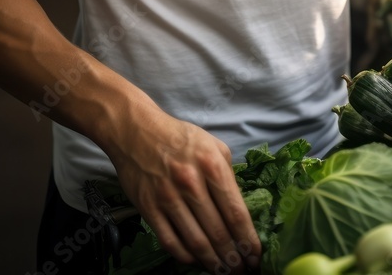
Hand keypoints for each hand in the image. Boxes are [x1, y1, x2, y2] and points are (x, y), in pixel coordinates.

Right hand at [107, 107, 260, 271]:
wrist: (136, 131)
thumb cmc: (179, 138)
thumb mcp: (212, 145)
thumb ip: (227, 175)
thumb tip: (238, 207)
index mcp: (211, 165)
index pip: (236, 212)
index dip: (248, 239)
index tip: (255, 255)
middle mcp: (191, 183)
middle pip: (217, 232)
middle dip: (234, 258)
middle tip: (243, 270)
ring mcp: (168, 198)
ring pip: (196, 242)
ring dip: (213, 263)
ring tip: (224, 272)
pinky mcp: (149, 209)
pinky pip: (171, 242)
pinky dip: (186, 258)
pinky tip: (197, 262)